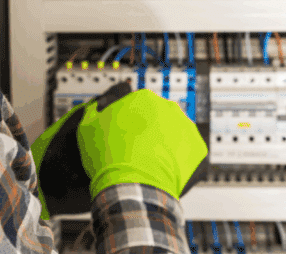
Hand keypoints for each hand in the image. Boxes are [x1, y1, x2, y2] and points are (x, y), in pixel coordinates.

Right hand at [33, 82, 208, 218]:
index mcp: (143, 98)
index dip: (129, 121)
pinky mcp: (199, 150)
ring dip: (167, 145)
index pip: (138, 104)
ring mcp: (187, 128)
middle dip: (150, 131)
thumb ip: (94, 112)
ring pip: (176, 134)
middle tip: (137, 150)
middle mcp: (169, 108)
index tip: (124, 134)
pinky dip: (181, 161)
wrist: (130, 187)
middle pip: (160, 118)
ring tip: (151, 163)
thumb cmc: (108, 157)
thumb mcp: (86, 128)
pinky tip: (166, 170)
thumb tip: (98, 109)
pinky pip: (190, 154)